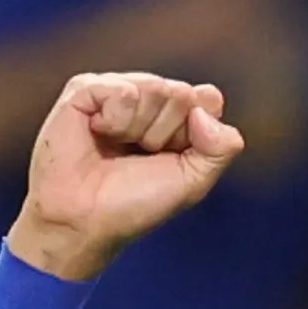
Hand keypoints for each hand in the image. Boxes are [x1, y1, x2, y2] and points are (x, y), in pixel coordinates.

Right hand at [9, 73, 245, 280]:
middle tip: (140, 157)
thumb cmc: (134, 204)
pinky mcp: (85, 89)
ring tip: (116, 149)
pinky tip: (97, 134)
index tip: (171, 158)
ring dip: (140, 129)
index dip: (196, 133)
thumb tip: (207, 97)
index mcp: (175, 117)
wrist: (85, 221)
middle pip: (182, 93)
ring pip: (155, 87)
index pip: (207, 99)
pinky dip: (116, 120)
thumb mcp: (194, 181)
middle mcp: (148, 99)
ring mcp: (116, 92)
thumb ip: (223, 146)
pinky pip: (123, 90)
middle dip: (166, 134)